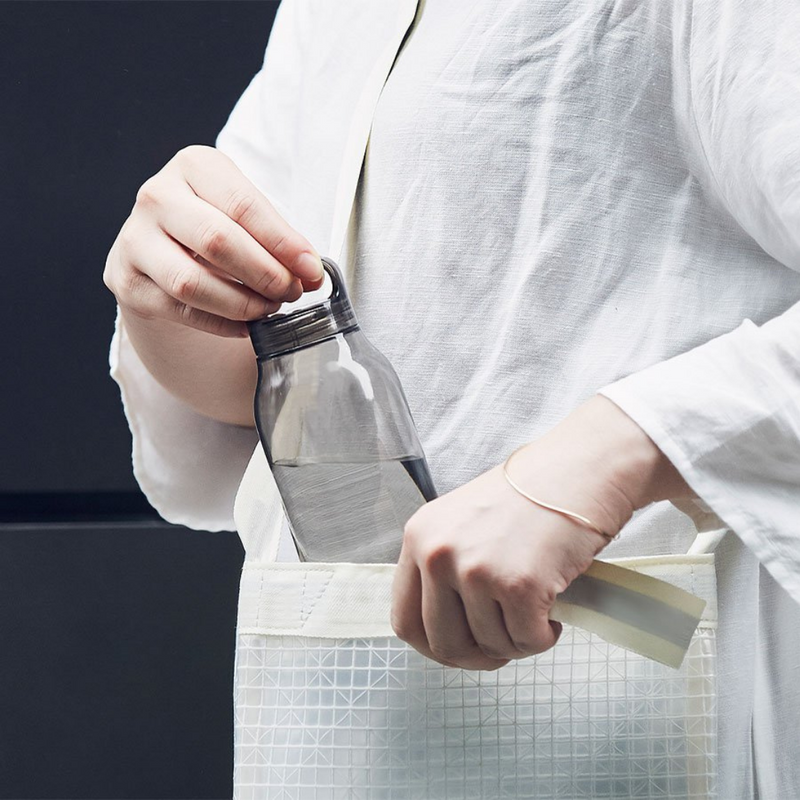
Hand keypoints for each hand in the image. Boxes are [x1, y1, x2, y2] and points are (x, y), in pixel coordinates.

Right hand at [104, 145, 323, 337]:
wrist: (162, 252)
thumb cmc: (216, 227)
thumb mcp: (247, 218)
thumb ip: (279, 241)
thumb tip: (311, 273)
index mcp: (193, 166)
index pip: (242, 205)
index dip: (283, 242)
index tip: (312, 269)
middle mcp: (157, 196)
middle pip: (217, 240)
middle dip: (265, 273)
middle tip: (292, 292)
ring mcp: (134, 238)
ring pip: (191, 281)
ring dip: (241, 303)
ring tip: (270, 308)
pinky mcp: (126, 280)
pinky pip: (178, 309)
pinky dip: (220, 323)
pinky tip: (246, 326)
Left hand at [391, 395, 692, 670]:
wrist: (576, 471)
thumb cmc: (528, 498)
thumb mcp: (461, 524)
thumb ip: (443, 570)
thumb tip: (445, 630)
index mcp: (419, 538)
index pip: (405, 620)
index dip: (433, 647)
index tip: (460, 649)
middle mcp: (438, 554)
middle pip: (443, 644)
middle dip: (478, 655)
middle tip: (504, 644)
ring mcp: (476, 570)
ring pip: (490, 646)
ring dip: (518, 641)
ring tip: (535, 610)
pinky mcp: (518, 585)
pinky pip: (527, 642)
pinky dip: (544, 638)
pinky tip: (553, 612)